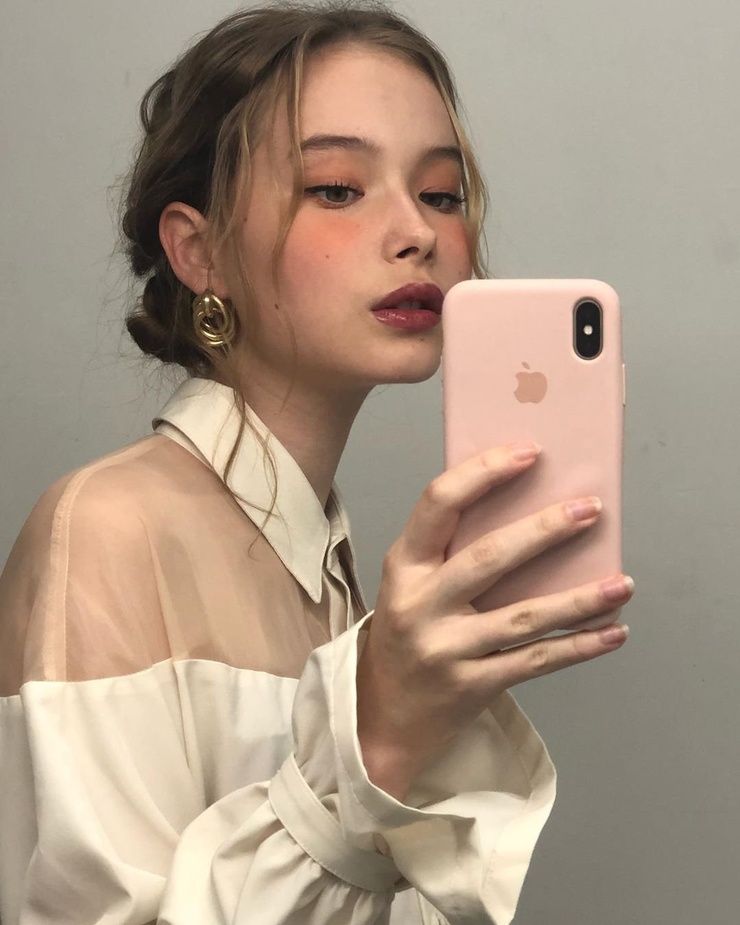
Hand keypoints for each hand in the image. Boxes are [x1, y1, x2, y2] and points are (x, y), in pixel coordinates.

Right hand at [356, 442, 632, 798]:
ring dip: (579, 598)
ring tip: (624, 582)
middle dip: (545, 530)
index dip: (484, 472)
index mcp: (403, 566)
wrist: (382, 717)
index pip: (439, 503)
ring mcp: (445, 649)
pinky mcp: (471, 686)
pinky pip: (535, 661)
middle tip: (591, 509)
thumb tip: (528, 507)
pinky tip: (613, 632)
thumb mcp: (411, 585)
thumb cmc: (407, 634)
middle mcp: (420, 604)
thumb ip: (451, 551)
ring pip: (523, 616)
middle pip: (488, 557)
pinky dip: (578, 646)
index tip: (528, 453)